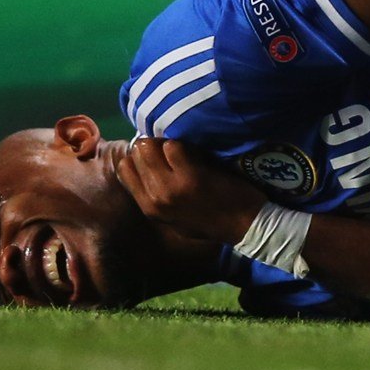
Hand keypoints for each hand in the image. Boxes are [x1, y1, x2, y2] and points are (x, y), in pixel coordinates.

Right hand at [117, 138, 266, 243]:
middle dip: (154, 146)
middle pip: (136, 153)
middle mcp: (154, 198)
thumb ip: (156, 196)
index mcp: (149, 208)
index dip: (141, 156)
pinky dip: (187, 146)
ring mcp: (170, 187)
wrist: (245, 225)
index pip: (124, 168)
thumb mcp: (175, 218)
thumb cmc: (213, 220)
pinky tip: (199, 156)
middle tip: (174, 151)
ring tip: (187, 154)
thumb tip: (145, 169)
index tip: (159, 157)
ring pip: (150, 146)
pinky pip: (174, 146)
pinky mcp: (190, 176)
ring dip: (169, 144)